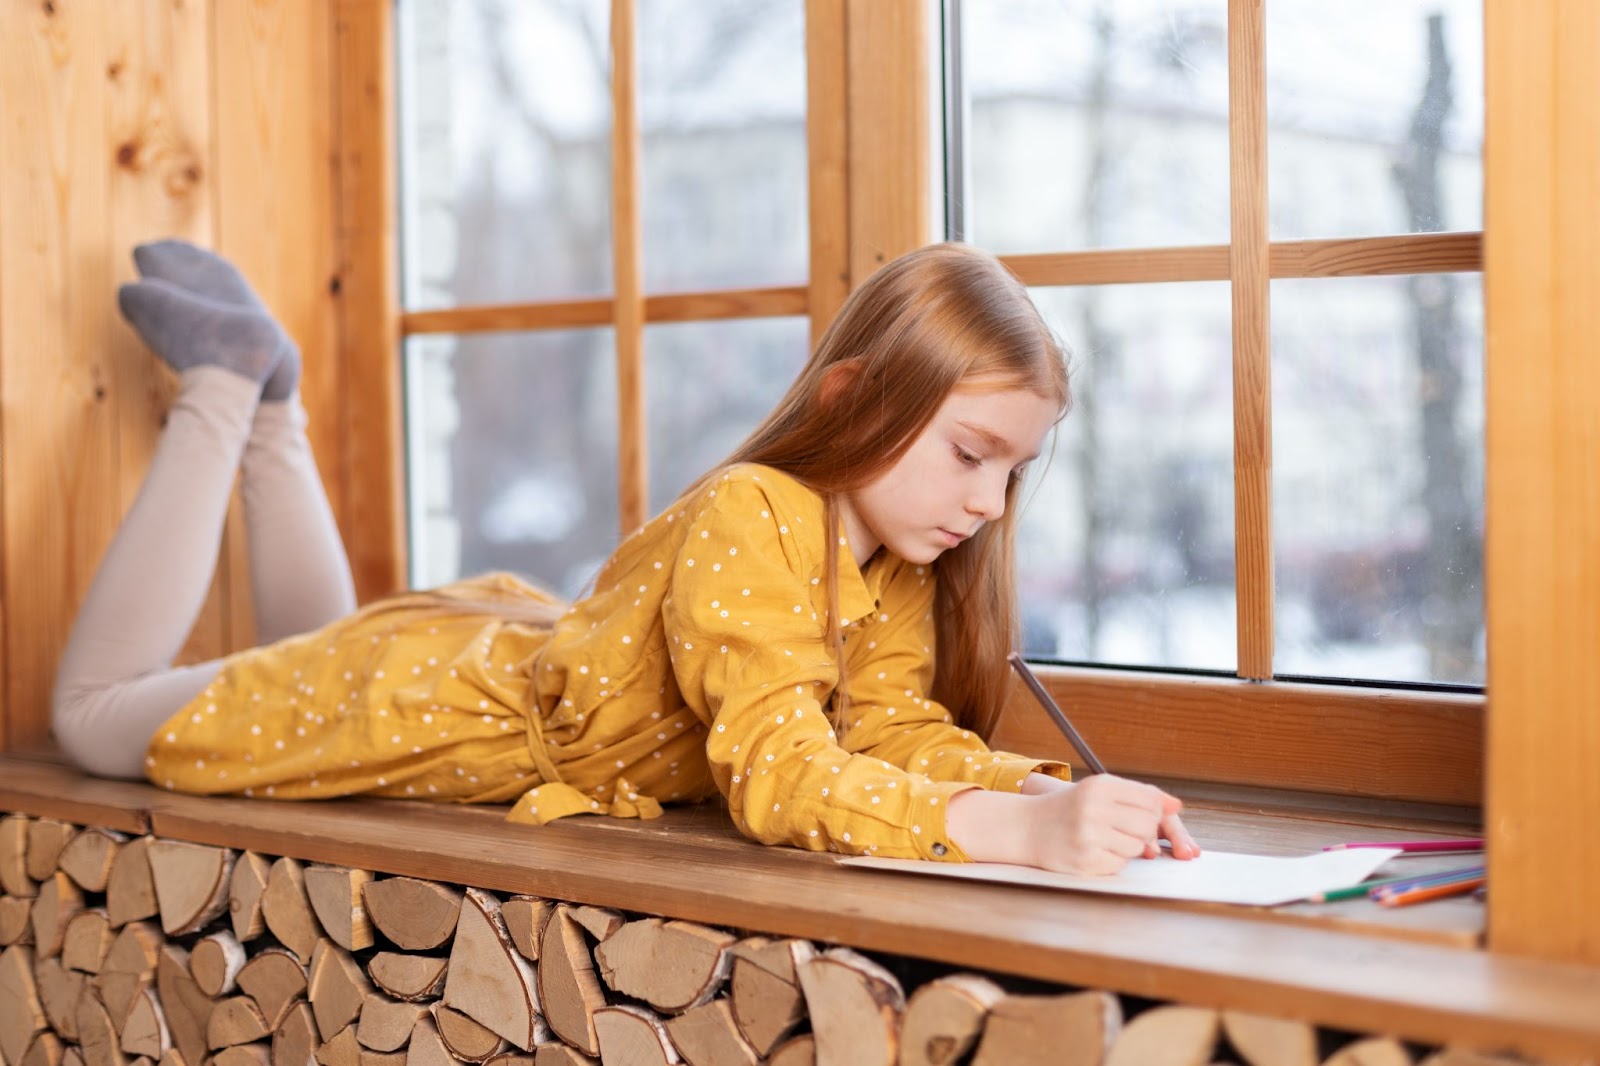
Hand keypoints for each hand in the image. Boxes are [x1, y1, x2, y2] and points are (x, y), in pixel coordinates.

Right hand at [945, 774, 1200, 873]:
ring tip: (1106, 839)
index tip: (1140, 814)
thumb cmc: (1069, 808)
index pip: (1149, 800)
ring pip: (1136, 848)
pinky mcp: (1085, 861)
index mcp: (1099, 786)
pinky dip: (1113, 861)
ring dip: (1128, 847)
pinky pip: (1120, 865)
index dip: (1152, 811)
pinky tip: (1096, 851)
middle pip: (1147, 825)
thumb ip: (1139, 795)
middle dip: (1143, 831)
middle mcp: (1093, 808)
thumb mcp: (1099, 790)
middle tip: (1124, 829)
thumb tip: (1176, 806)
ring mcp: (1088, 836)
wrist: (1027, 827)